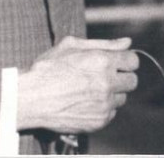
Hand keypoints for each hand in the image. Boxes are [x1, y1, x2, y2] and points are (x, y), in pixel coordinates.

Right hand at [16, 36, 138, 133]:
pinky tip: (85, 103)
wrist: (30, 98)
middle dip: (121, 77)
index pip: (133, 61)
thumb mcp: (72, 46)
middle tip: (104, 78)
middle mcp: (107, 83)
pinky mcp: (99, 121)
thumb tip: (127, 42)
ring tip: (90, 91)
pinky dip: (102, 109)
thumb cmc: (48, 68)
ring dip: (112, 94)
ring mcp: (104, 104)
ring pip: (122, 98)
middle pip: (132, 81)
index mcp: (102, 61)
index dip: (124, 61)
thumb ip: (104, 43)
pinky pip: (111, 113)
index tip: (115, 63)